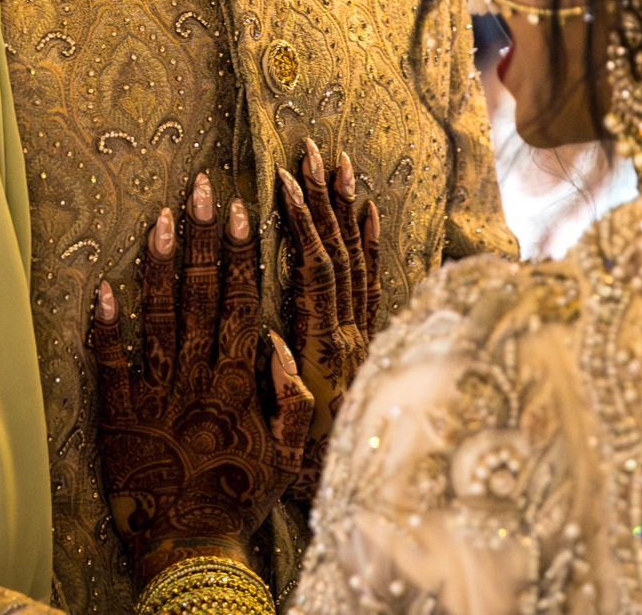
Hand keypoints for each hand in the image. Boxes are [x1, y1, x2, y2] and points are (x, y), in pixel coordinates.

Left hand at [91, 173, 313, 582]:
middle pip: (202, 298)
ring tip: (158, 217)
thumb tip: (283, 343)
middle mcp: (199, 382)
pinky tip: (102, 288)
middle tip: (200, 187)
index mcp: (239, 386)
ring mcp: (156, 397)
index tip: (239, 210)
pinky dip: (106, 327)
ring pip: (159, 320)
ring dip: (158, 267)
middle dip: (202, 239)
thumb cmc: (238, 499)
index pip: (243, 305)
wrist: (190, 551)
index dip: (240, 255)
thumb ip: (292, 400)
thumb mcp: (287, 456)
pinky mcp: (117, 418)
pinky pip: (110, 366)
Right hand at [280, 139, 380, 501]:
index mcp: (324, 349)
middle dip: (325, 199)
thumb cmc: (312, 472)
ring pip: (357, 258)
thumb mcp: (290, 443)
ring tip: (339, 161)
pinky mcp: (368, 337)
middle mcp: (349, 332)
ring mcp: (362, 331)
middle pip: (339, 252)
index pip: (317, 272)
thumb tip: (269, 340)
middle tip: (312, 149)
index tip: (286, 181)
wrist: (364, 491)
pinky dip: (369, 240)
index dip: (304, 224)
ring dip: (346, 208)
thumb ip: (284, 394)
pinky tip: (367, 209)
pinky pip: (372, 279)